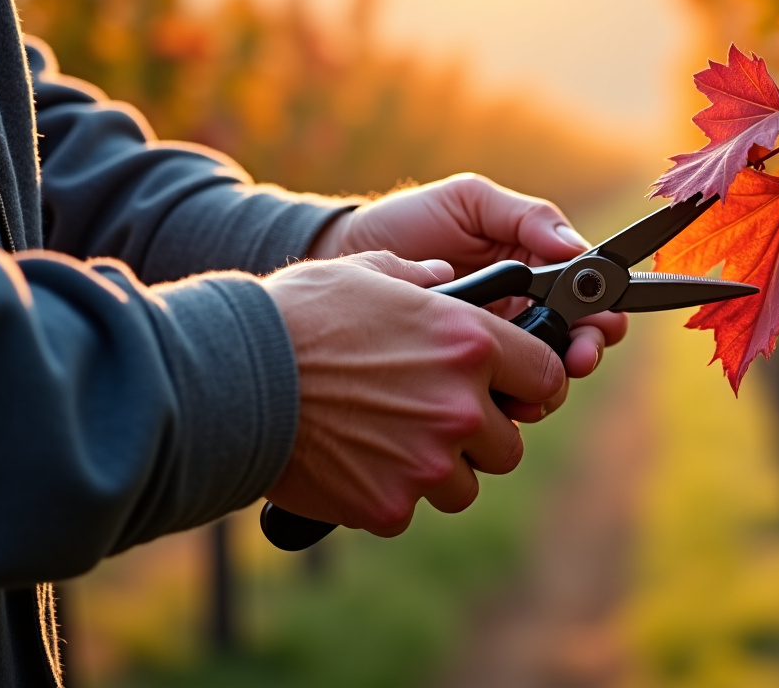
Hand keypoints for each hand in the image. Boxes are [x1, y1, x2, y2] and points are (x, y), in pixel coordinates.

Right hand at [262, 251, 565, 535]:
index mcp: (470, 343)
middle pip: (508, 443)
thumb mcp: (367, 271)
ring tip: (391, 442)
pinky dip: (388, 493)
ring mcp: (428, 462)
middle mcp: (461, 407)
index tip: (512, 386)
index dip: (529, 382)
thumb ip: (421, 278)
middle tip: (436, 417)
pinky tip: (355, 463)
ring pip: (465, 484)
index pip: (546, 376)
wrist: (232, 378)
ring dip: (439, 469)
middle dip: (479, 434)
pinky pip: (411, 507)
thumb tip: (445, 276)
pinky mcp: (390, 504)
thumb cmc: (298, 315)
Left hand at [308, 173, 625, 378]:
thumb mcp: (469, 203)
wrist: (344, 260)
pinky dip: (507, 406)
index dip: (603, 315)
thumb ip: (525, 218)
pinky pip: (500, 402)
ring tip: (533, 384)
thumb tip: (576, 248)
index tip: (601, 324)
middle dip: (583, 354)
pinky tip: (496, 402)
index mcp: (534, 272)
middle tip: (575, 359)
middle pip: (576, 347)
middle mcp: (523, 316)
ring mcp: (495, 353)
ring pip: (544, 381)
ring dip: (549, 385)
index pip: (586, 300)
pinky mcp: (467, 381)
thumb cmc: (408, 223)